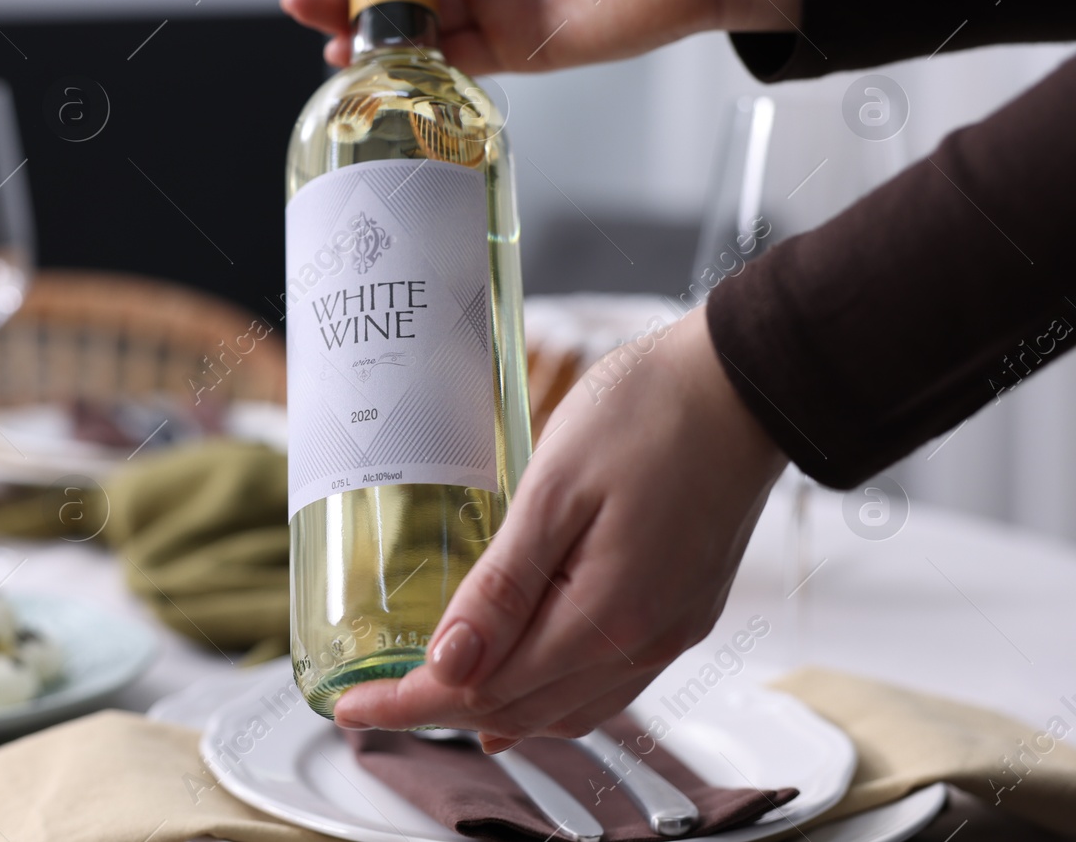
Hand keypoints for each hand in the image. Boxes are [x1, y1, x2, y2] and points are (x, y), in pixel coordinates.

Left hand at [331, 304, 786, 745]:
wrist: (744, 384)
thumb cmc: (648, 412)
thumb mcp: (555, 487)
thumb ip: (504, 585)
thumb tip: (449, 665)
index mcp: (608, 615)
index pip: (488, 691)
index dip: (412, 705)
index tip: (352, 706)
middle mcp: (644, 642)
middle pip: (524, 711)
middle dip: (444, 710)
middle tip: (377, 694)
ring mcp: (671, 632)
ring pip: (567, 709)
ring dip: (496, 708)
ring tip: (434, 692)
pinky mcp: (683, 613)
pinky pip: (607, 685)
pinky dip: (549, 693)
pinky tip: (519, 676)